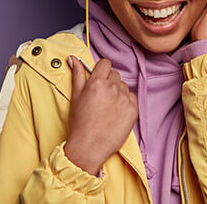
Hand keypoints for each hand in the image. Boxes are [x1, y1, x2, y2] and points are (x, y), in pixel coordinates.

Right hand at [64, 57, 137, 174]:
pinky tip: (116, 112)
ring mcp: (124, 98)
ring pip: (123, 86)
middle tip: (101, 96)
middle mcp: (112, 88)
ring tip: (107, 107)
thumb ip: (77, 74)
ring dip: (117, 91)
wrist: (89, 148)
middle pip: (114, 74)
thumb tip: (73, 58)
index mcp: (97, 83)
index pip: (105, 63)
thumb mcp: (76, 96)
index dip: (101, 70)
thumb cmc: (80, 123)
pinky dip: (125, 102)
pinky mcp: (133, 109)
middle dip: (108, 81)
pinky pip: (131, 97)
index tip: (99, 77)